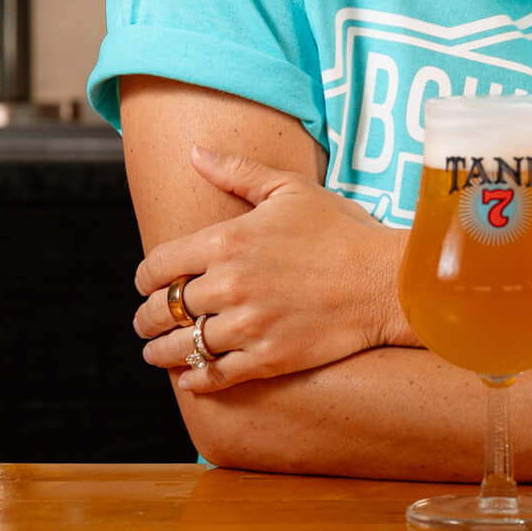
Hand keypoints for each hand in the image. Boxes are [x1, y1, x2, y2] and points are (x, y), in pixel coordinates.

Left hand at [132, 146, 407, 392]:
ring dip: (161, 351)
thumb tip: (194, 152)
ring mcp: (248, 325)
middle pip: (162, 310)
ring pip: (182, 346)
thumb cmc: (340, 229)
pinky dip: (194, 378)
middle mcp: (230, 285)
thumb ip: (237, 171)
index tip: (147, 284)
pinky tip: (189, 376)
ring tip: (157, 352)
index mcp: (228, 240)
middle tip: (146, 322)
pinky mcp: (268, 359)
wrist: (386, 280)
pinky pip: (214, 375)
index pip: (158, 266)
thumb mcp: (290, 189)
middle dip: (147, 318)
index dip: (145, 278)